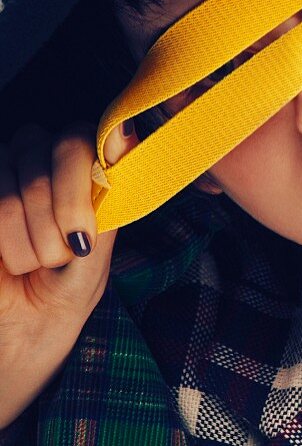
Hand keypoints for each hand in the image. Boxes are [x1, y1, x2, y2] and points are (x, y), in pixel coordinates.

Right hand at [0, 120, 137, 427]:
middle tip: (63, 253)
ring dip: (29, 238)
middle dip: (61, 212)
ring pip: (15, 183)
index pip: (79, 136)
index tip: (81, 233)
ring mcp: (2, 178)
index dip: (78, 183)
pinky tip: (7, 260)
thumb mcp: (99, 243)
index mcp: (78, 168)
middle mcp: (37, 162)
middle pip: (50, 149)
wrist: (22, 335)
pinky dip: (4, 239)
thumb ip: (109, 190)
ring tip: (33, 264)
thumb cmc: (67, 289)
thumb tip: (123, 131)